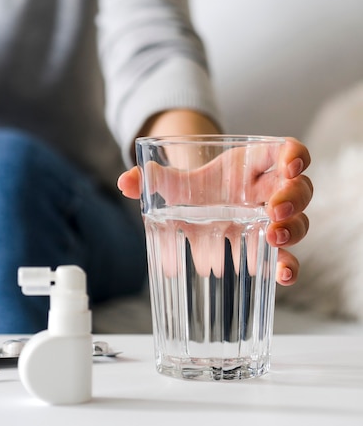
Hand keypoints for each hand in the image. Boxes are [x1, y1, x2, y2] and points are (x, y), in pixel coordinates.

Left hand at [117, 137, 311, 285]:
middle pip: (299, 188)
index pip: (284, 151)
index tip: (290, 166)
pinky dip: (289, 266)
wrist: (194, 207)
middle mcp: (267, 190)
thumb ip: (153, 178)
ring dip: (293, 229)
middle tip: (274, 210)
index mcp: (251, 164)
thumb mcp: (175, 181)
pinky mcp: (266, 246)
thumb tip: (125, 182)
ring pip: (300, 220)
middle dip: (293, 197)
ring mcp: (270, 220)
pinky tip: (281, 275)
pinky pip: (287, 256)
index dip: (294, 155)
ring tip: (273, 238)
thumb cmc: (194, 188)